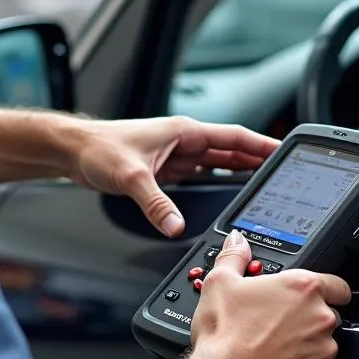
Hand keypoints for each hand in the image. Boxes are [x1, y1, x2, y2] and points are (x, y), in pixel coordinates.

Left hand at [70, 116, 277, 235]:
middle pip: (231, 149)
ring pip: (217, 161)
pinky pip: (200, 173)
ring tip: (265, 182)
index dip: (262, 144)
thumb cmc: (98, 149)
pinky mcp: (165, 169)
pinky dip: (217, 180)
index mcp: (184, 131)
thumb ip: (155, 204)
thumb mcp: (131, 177)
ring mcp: (175, 154)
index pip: (234, 136)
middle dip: (258, 160)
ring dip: (240, 170)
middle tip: (285, 173)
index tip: (285, 151)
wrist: (73, 151)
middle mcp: (183, 141)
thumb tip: (175, 227)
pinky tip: (228, 190)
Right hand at [190, 230, 351, 358]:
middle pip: (328, 314)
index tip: (314, 297)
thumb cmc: (225, 333)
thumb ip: (234, 257)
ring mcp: (324, 350)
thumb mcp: (220, 283)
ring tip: (275, 349)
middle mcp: (320, 317)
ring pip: (324, 344)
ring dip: (306, 346)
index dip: (328, 291)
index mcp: (302, 287)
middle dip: (309, 319)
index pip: (337, 285)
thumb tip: (237, 242)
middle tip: (279, 325)